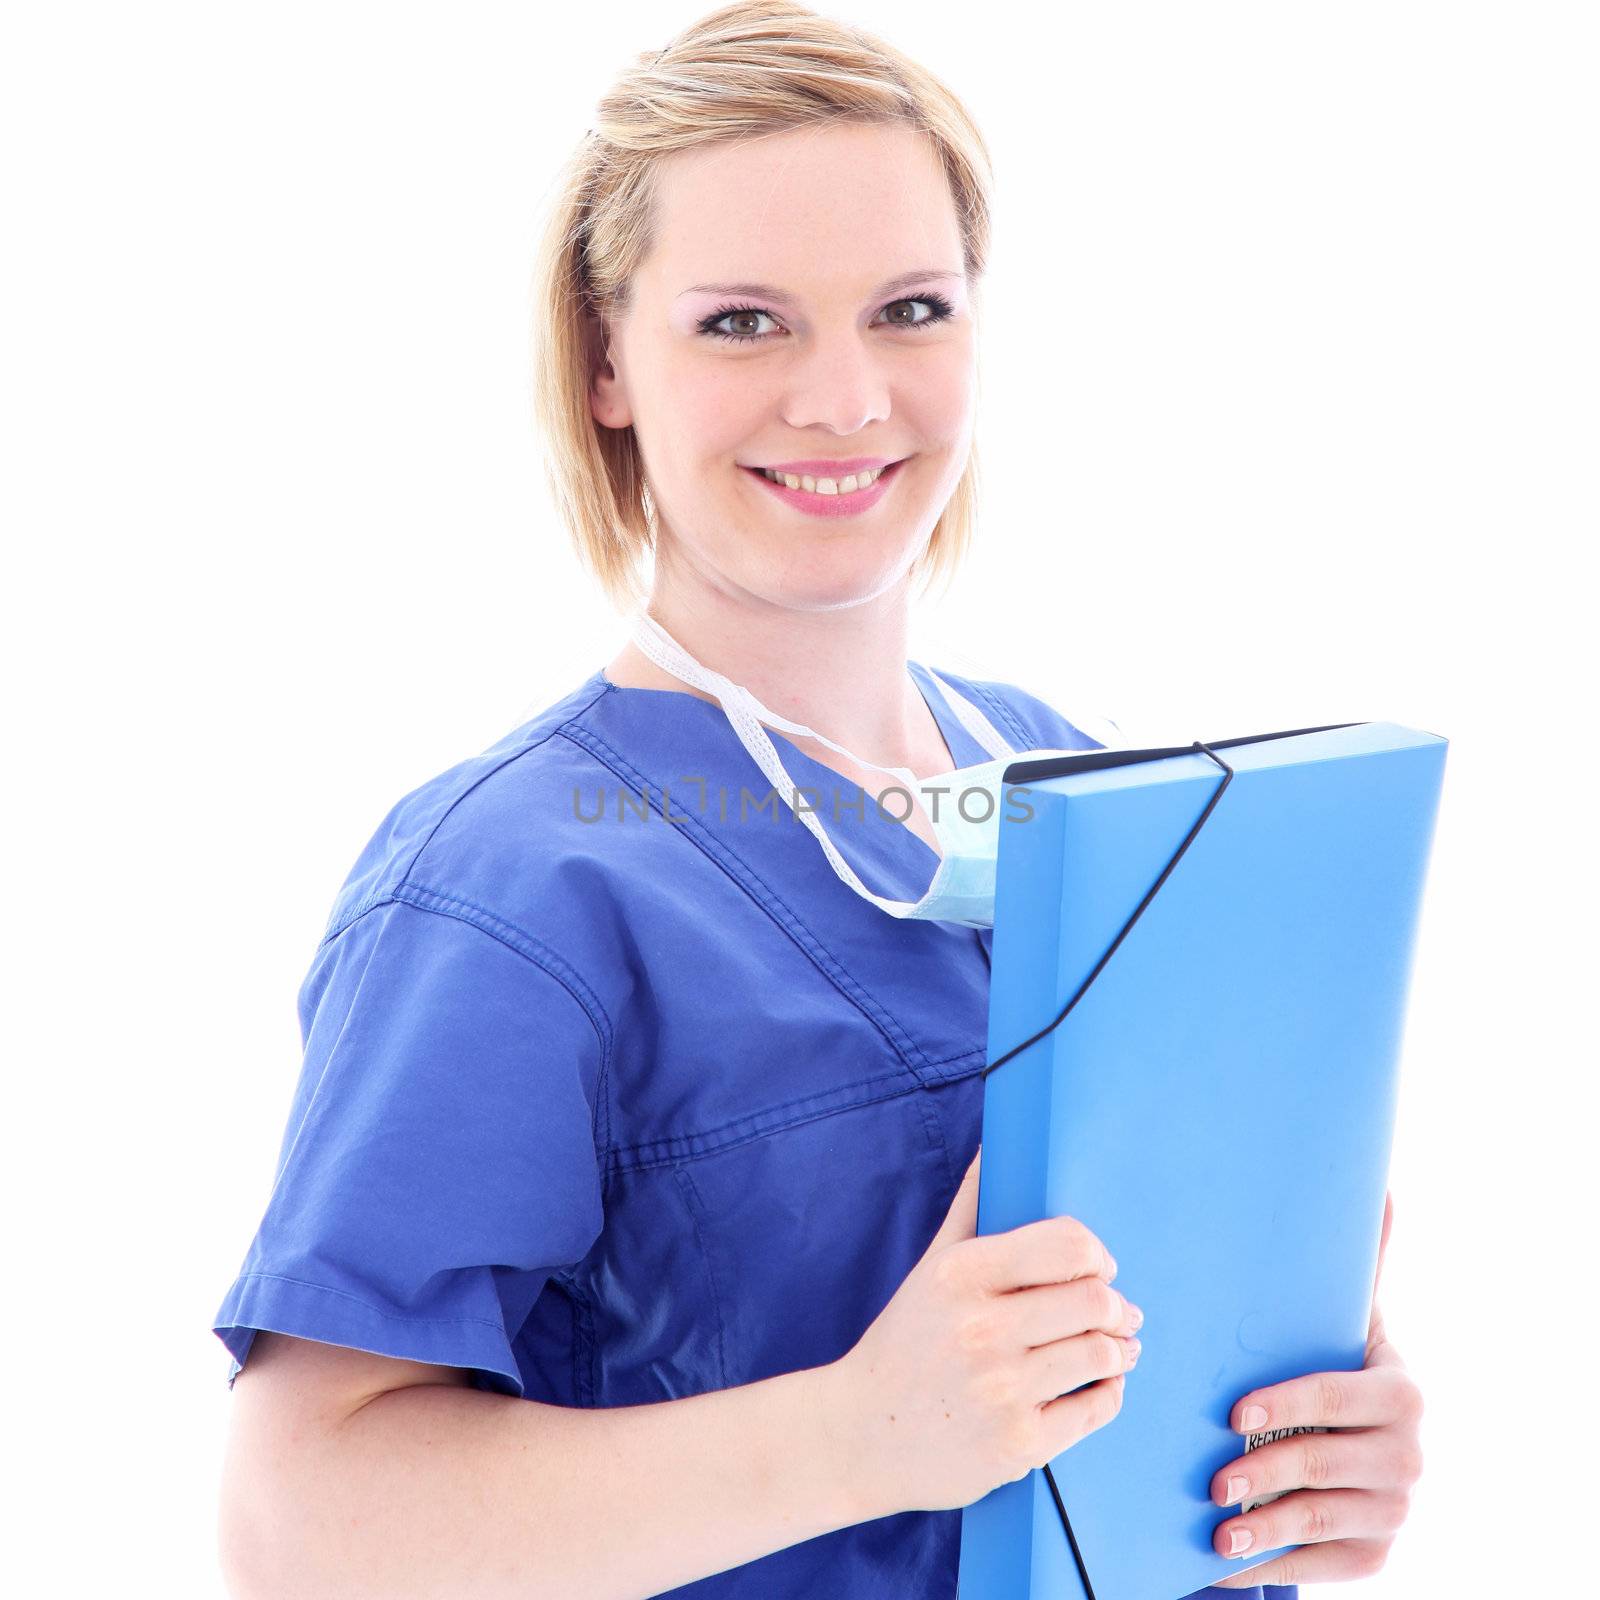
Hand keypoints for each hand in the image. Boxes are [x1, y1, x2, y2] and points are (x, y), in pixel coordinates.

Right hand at [829, 1146, 1144, 1519]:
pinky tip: (1101, 1385)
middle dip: (1119, 1305)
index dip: (1097, 1254)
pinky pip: (1097, 1408)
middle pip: (1095, 1300)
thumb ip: (970, 1207)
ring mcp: (1002, 1390)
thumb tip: (995, 1147)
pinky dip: (1110, 1393)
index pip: (1068, 1245)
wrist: (861, 1436)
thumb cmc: (904, 1343)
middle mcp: (982, 1329)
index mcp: (962, 1274)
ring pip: (1103, 1354)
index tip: (1100, 1267)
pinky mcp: (1019, 1444)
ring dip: (1123, 1349)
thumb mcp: (930, 1268)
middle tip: (1121, 1312)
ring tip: (1120, 1348)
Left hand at [1210, 1189, 1423, 1586]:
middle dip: (1267, 1473)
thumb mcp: (1348, 1319)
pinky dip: (1274, 1563)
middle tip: (1213, 1479)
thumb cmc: (1335, 1365)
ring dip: (1264, 1525)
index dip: (1289, 1405)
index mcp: (1399, 1391)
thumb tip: (1385, 1187)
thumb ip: (1363, 1262)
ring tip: (1216, 1524)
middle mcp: (1408, 1454)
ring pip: (1321, 1518)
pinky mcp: (1375, 1554)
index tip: (1235, 1413)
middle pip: (1327, 1464)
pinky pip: (1322, 1565)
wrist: (1365, 1439)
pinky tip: (1229, 1563)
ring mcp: (1395, 1509)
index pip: (1342, 1398)